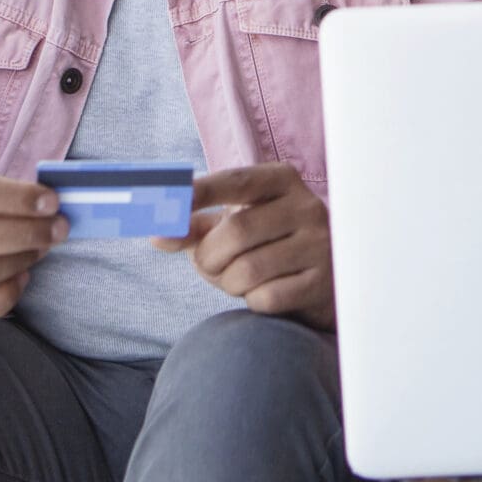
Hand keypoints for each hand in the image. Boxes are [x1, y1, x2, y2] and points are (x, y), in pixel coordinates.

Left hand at [152, 162, 334, 327]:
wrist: (324, 278)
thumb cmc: (268, 244)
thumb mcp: (235, 225)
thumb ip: (195, 227)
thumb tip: (158, 235)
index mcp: (282, 180)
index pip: (236, 180)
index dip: (200, 192)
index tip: (168, 203)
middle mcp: (307, 207)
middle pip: (236, 231)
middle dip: (209, 256)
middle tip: (208, 264)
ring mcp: (319, 245)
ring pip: (248, 270)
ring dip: (228, 282)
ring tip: (238, 279)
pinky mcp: (321, 282)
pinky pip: (266, 298)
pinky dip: (252, 301)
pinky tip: (265, 292)